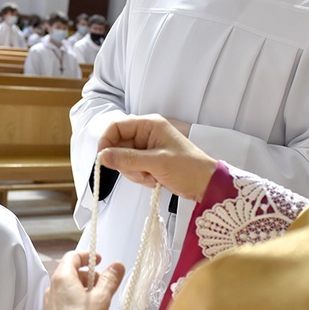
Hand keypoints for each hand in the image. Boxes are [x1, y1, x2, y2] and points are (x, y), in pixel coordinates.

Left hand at [44, 252, 124, 309]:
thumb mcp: (101, 298)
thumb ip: (109, 280)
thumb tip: (116, 267)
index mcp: (63, 278)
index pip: (73, 257)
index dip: (87, 256)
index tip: (97, 260)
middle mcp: (52, 288)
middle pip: (70, 272)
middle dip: (87, 276)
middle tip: (101, 284)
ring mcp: (49, 302)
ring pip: (66, 287)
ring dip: (81, 289)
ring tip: (95, 300)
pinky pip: (62, 300)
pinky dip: (73, 300)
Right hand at [98, 115, 216, 202]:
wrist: (206, 184)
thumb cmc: (188, 168)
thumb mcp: (156, 163)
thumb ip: (128, 159)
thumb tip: (103, 156)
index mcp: (149, 125)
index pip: (116, 126)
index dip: (106, 141)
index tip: (103, 159)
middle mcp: (146, 133)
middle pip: (118, 145)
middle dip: (125, 163)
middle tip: (140, 172)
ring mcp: (146, 148)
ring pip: (123, 159)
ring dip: (133, 172)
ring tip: (151, 177)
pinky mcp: (148, 161)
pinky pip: (132, 168)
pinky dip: (139, 177)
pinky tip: (154, 180)